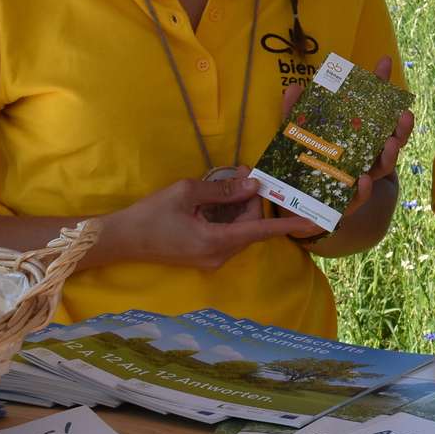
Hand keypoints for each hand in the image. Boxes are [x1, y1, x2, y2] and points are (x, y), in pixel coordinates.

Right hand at [97, 172, 321, 270]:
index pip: (261, 231)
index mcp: (216, 241)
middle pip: (250, 226)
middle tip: (241, 174)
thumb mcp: (188, 192)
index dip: (288, 225)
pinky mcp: (204, 256)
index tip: (313, 222)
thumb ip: (222, 189)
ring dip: (237, 207)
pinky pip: (226, 235)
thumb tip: (252, 184)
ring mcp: (211, 259)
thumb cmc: (151, 214)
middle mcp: (219, 255)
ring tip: (227, 182)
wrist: (121, 239)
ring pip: (239, 230)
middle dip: (250, 200)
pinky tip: (214, 200)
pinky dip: (226, 217)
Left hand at [277, 54, 415, 229]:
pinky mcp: (348, 203)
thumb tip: (294, 86)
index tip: (383, 62)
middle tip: (404, 114)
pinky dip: (364, 189)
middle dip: (401, 127)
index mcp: (358, 137)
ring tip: (391, 143)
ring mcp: (360, 179)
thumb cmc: (303, 164)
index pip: (373, 108)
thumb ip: (295, 113)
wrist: (295, 206)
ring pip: (383, 167)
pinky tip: (364, 180)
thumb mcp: (296, 135)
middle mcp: (365, 156)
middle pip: (391, 139)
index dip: (380, 86)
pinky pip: (360, 197)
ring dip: (390, 156)